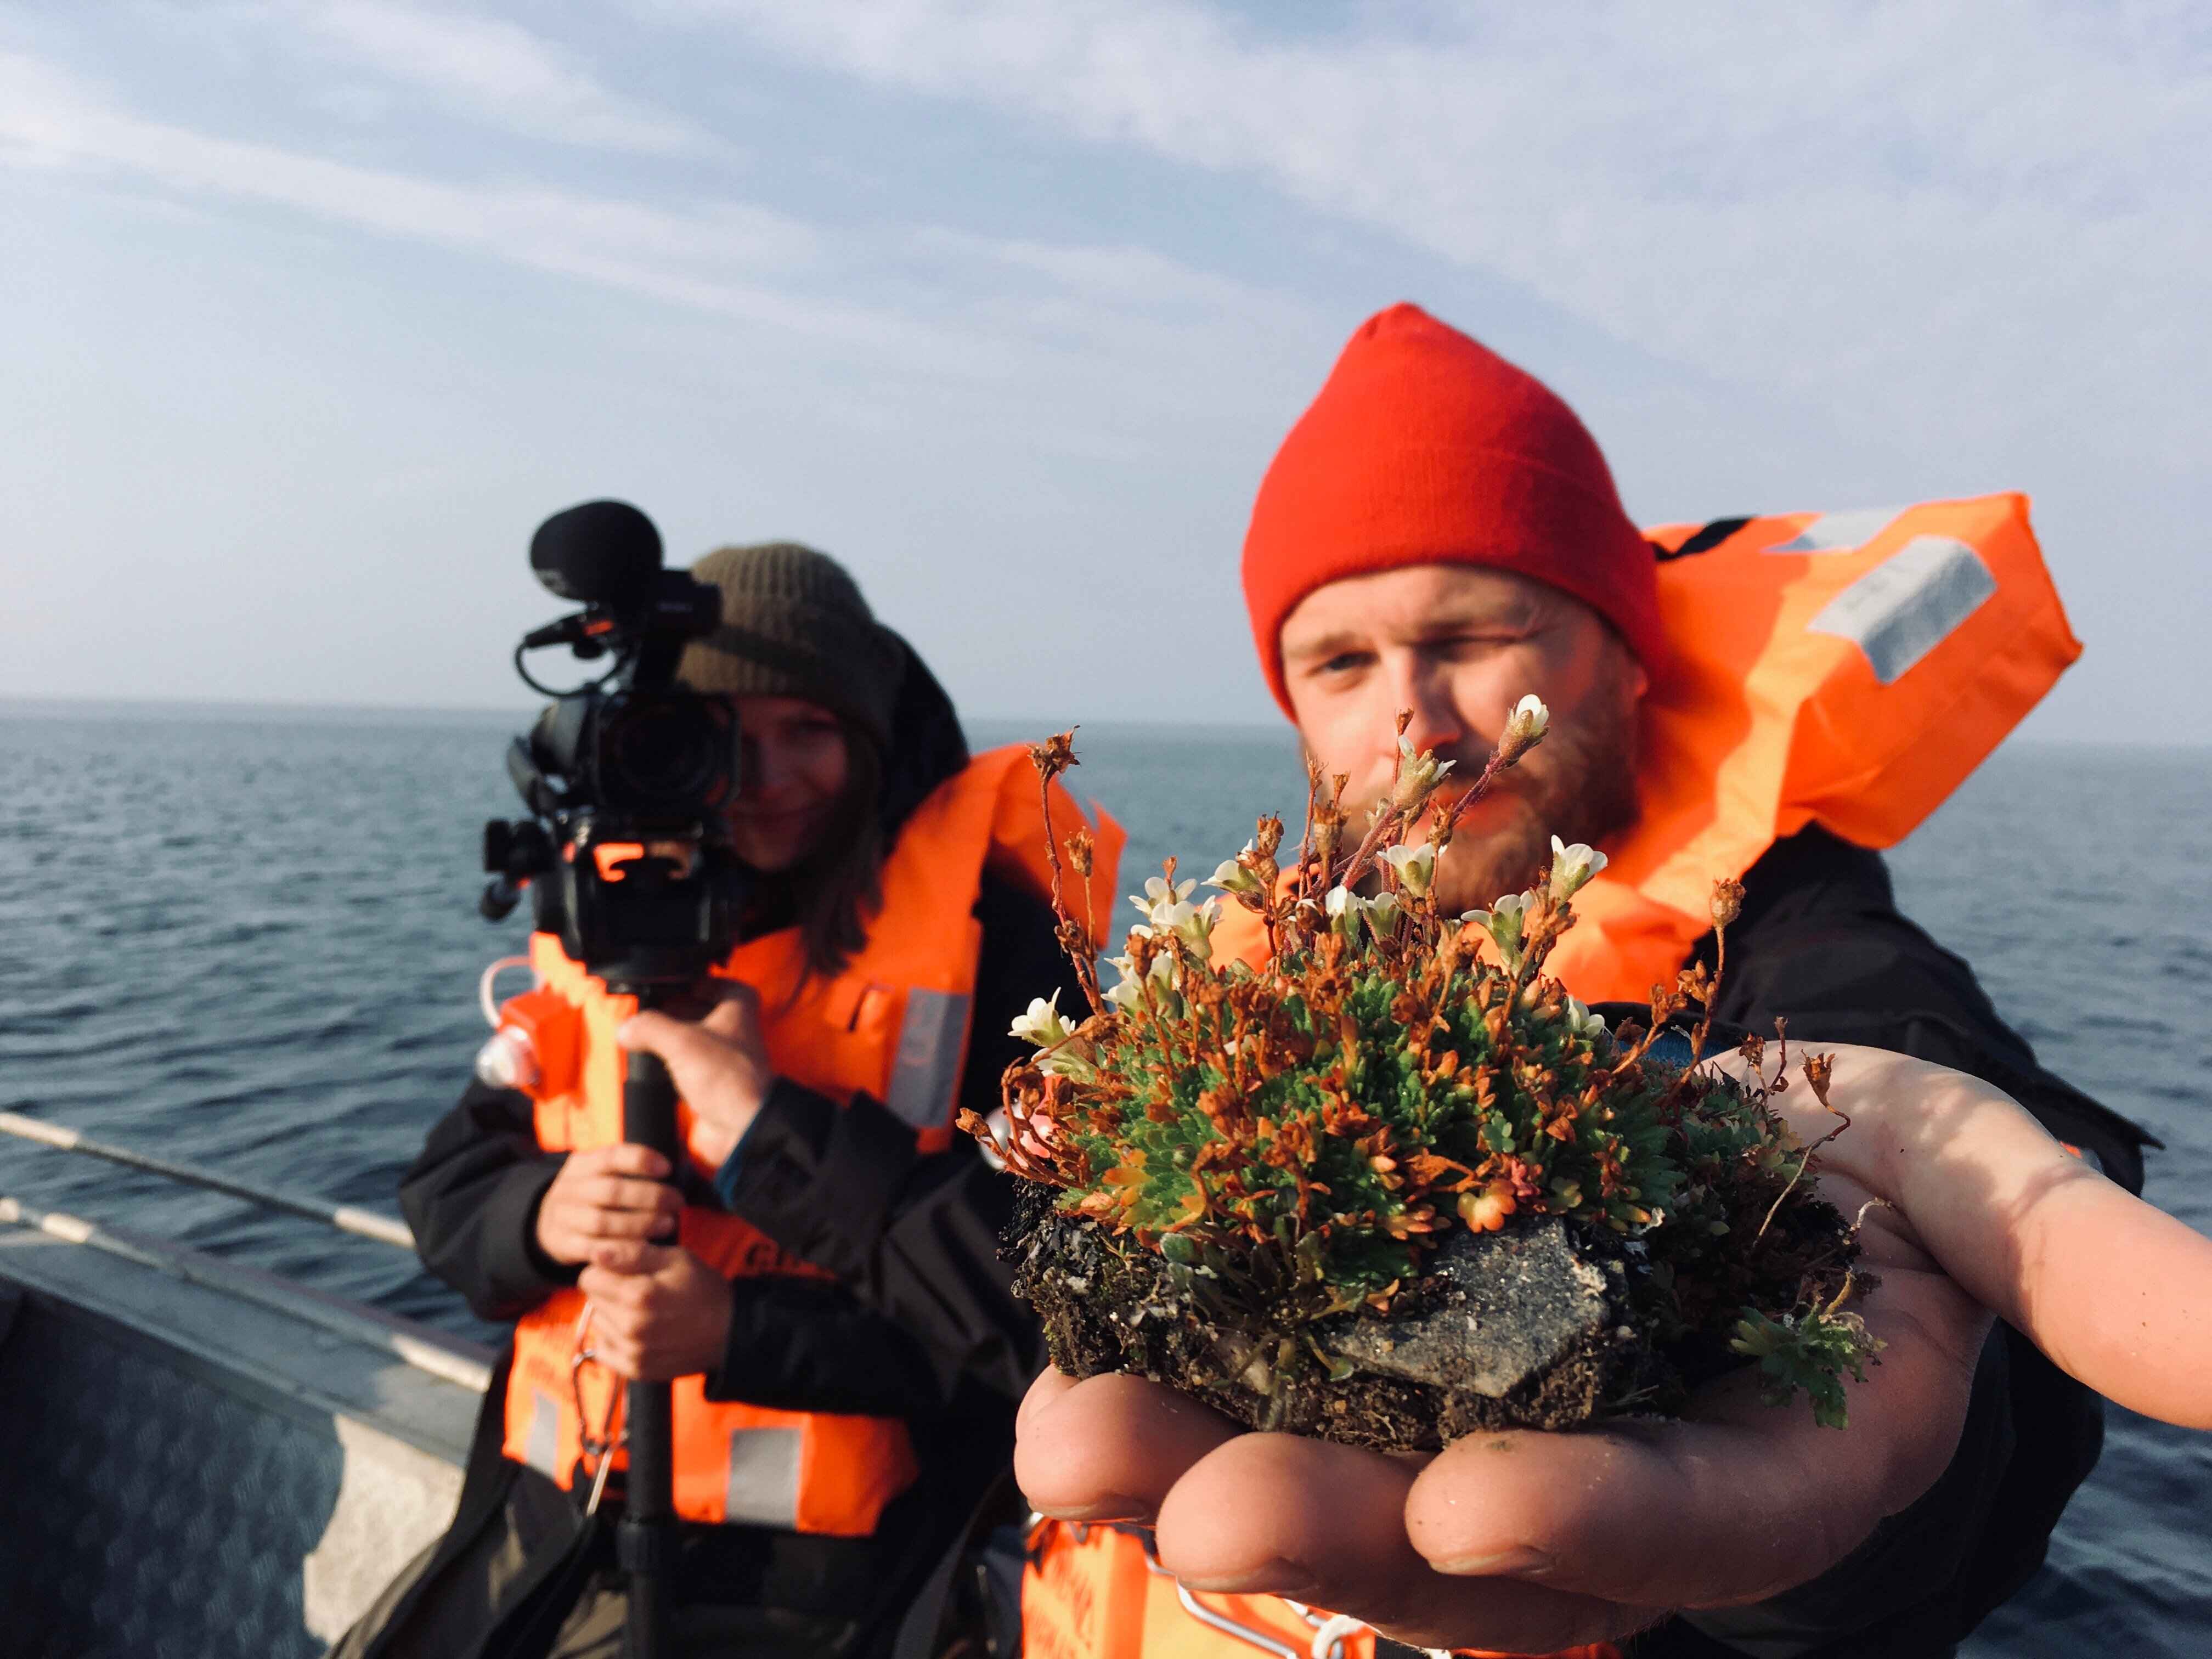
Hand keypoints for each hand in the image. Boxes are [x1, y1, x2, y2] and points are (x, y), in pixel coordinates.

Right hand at [534, 1144, 681, 1266]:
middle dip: (650, 1196)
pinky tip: (644, 1249)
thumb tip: (679, 1156)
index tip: (668, 1169)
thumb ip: (630, 1168)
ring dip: (640, 1224)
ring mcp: (562, 1217)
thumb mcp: (601, 1174)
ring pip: (602, 1222)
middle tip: (677, 1202)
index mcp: (581, 1165)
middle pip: (611, 1191)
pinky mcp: (562, 1244)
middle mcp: (568, 1188)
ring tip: (668, 1224)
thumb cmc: (593, 1197)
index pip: (611, 1156)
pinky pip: (593, 1249)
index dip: (641, 1160)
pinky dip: (621, 1249)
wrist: (550, 1224)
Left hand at [578, 1240, 735, 1380]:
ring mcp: (632, 1353)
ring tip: (642, 1310)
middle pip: (591, 1299)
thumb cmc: (702, 1288)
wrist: (729, 1331)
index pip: (588, 1277)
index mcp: (640, 1295)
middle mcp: (631, 1328)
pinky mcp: (635, 1370)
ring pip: (597, 1323)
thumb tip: (596, 1251)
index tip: (626, 1269)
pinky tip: (638, 1331)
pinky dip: (615, 1339)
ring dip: (612, 1314)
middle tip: (638, 1288)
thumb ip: (632, 1254)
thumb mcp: (675, 1259)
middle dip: (609, 1289)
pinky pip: (603, 1350)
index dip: (606, 1268)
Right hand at [621, 985, 771, 1172]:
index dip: (677, 983)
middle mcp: (731, 1025)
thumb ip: (649, 1027)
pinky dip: (665, 1064)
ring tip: (636, 1039)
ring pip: (684, 1037)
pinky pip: (681, 1064)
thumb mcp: (681, 1041)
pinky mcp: (708, 1079)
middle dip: (663, 1013)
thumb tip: (626, 1028)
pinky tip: (646, 1066)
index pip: (703, 980)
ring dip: (662, 1041)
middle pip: (689, 1008)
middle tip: (637, 1017)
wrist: (741, 1127)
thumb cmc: (728, 1078)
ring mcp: (719, 1053)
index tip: (653, 989)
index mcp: (736, 1004)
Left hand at [1014, 1045, 2211, 1652]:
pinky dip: (1175, 1360)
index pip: (1691, 1529)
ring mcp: (1478, 1420)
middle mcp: (1605, 1479)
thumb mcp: (1999, 1200)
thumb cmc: (1894, 1164)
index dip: (1596, 1530)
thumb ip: (2106, 1285)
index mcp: (1772, 1467)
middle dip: (1328, 1535)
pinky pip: (1271, 1372)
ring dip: (1189, 1463)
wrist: (1755, 1123)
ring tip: (1058, 1437)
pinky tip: (1065, 1339)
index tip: (1475, 1512)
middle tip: (1180, 1502)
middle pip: (1467, 1546)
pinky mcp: (1384, 1345)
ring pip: (1333, 1479)